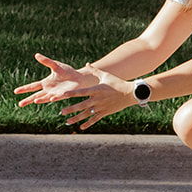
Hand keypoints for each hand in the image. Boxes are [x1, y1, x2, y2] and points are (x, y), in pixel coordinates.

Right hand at [14, 54, 96, 105]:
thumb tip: (36, 55)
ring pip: (46, 97)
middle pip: (36, 95)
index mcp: (46, 83)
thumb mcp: (56, 65)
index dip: (24, 89)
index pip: (33, 86)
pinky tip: (51, 99)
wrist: (79, 77)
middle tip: (20, 104)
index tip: (15, 91)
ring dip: (41, 99)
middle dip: (28, 100)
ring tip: (35, 101)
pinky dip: (54, 98)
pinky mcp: (64, 95)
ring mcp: (56, 93)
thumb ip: (46, 61)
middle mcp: (49, 90)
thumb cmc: (68, 72)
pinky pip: (58, 97)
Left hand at [15, 56, 132, 129]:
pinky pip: (94, 119)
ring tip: (68, 122)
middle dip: (71, 109)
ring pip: (86, 114)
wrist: (129, 93)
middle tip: (62, 112)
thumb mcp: (106, 75)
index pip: (81, 92)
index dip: (72, 93)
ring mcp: (101, 107)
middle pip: (81, 105)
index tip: (63, 95)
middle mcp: (97, 99)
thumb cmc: (117, 83)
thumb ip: (94, 71)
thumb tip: (87, 64)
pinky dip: (88, 123)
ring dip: (76, 118)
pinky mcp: (105, 112)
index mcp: (96, 89)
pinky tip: (81, 127)